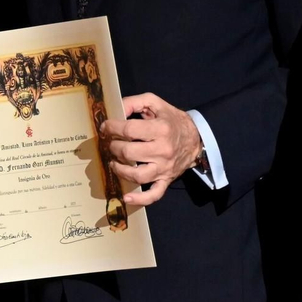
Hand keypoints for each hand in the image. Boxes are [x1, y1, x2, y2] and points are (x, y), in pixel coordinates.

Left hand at [99, 93, 203, 207]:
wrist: (196, 138)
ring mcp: (164, 168)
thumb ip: (134, 102)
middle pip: (128, 152)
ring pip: (137, 175)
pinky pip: (154, 194)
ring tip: (113, 162)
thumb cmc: (172, 120)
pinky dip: (140, 199)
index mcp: (161, 129)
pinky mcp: (166, 180)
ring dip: (120, 169)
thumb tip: (115, 110)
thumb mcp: (155, 103)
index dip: (112, 128)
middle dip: (114, 147)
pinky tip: (126, 198)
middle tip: (111, 143)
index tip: (105, 128)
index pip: (129, 130)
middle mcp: (163, 150)